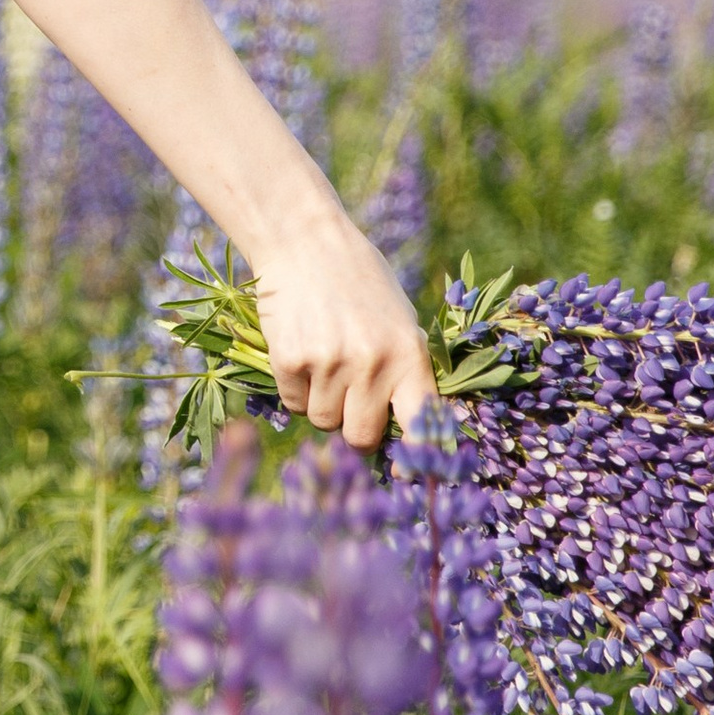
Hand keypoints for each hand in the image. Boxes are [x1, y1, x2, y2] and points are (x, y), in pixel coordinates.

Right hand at [252, 209, 434, 447]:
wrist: (305, 241)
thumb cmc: (359, 281)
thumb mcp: (398, 319)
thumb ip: (404, 369)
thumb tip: (406, 432)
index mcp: (409, 355)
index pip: (422, 424)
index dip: (417, 457)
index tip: (408, 473)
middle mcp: (373, 364)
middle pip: (362, 438)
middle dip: (354, 428)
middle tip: (349, 402)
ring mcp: (330, 364)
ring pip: (324, 422)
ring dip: (322, 403)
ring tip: (323, 360)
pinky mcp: (291, 360)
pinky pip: (293, 403)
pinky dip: (295, 388)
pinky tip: (300, 350)